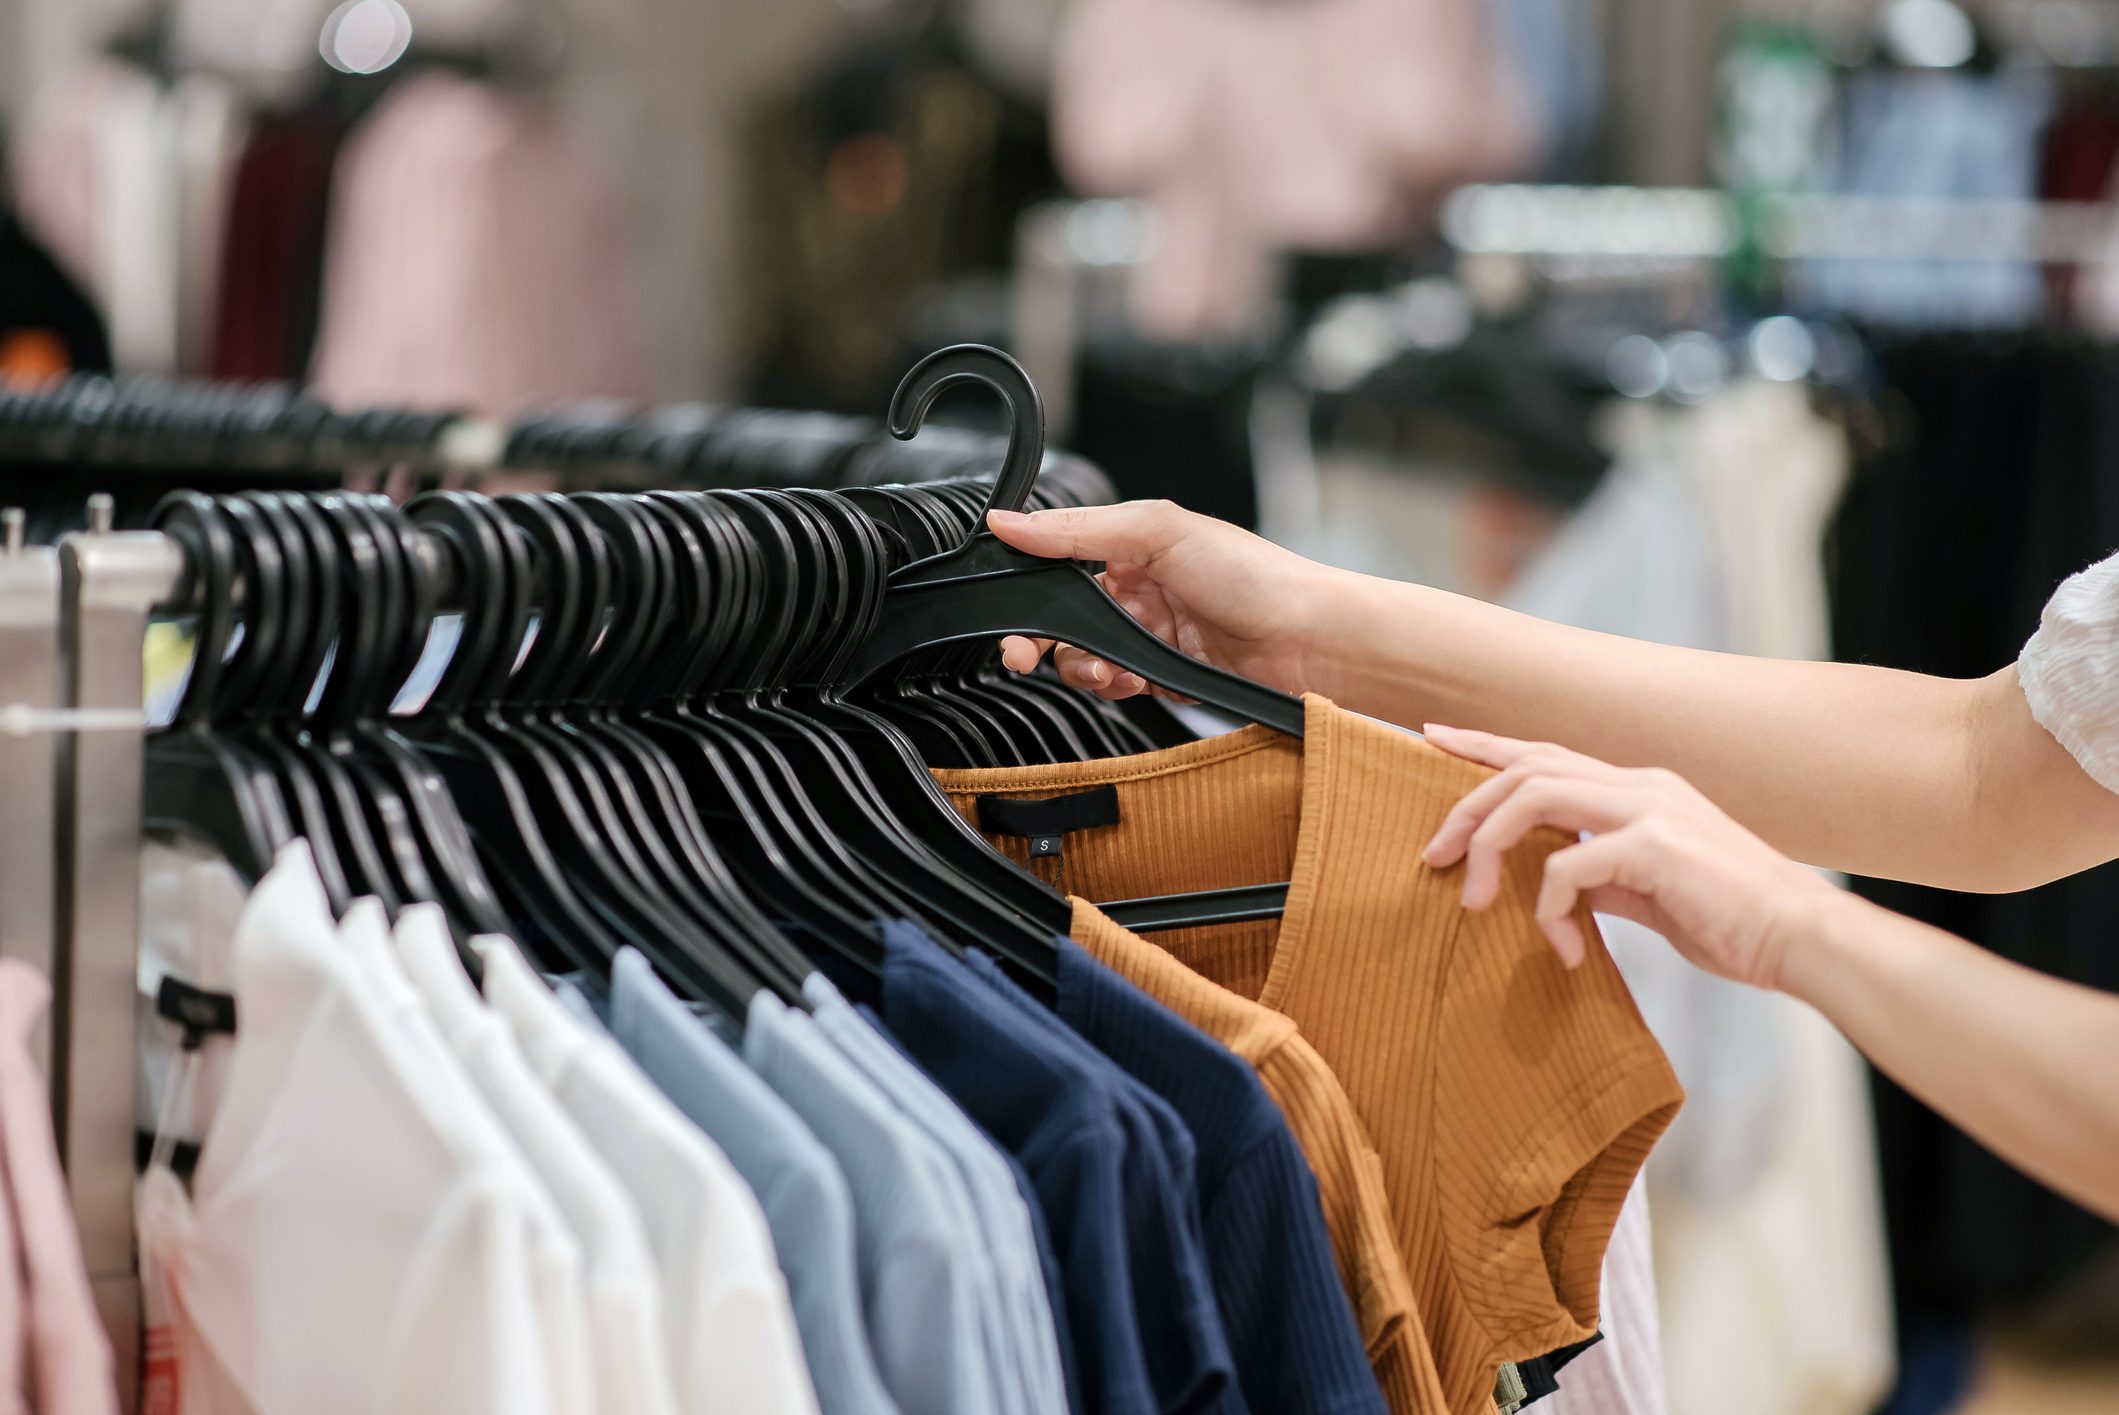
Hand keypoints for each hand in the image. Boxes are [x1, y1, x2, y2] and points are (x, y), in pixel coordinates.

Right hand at [987, 501, 1338, 700]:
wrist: (1307, 641)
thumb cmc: (1254, 575)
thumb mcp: (1159, 531)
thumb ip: (1080, 529)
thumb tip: (1011, 522)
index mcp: (1132, 546)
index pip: (1059, 560)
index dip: (1028, 583)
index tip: (1007, 605)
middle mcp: (1138, 589)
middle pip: (1063, 617)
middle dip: (1039, 638)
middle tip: (1023, 653)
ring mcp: (1150, 635)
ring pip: (1084, 657)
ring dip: (1082, 666)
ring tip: (1105, 668)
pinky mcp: (1164, 677)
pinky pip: (1115, 686)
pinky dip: (1113, 687)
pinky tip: (1130, 681)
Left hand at [1419, 725, 1842, 990]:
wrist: (1802, 939)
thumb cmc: (1733, 922)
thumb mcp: (1650, 892)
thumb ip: (1602, 877)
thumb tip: (1557, 884)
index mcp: (1640, 789)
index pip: (1545, 754)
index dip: (1485, 746)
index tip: (1432, 740)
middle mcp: (1640, 785)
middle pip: (1525, 767)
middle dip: (1467, 805)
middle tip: (1433, 854)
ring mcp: (1650, 809)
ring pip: (1534, 797)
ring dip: (1492, 847)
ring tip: (1475, 902)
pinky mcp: (1656, 846)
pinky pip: (1568, 864)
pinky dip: (1549, 908)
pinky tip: (1563, 949)